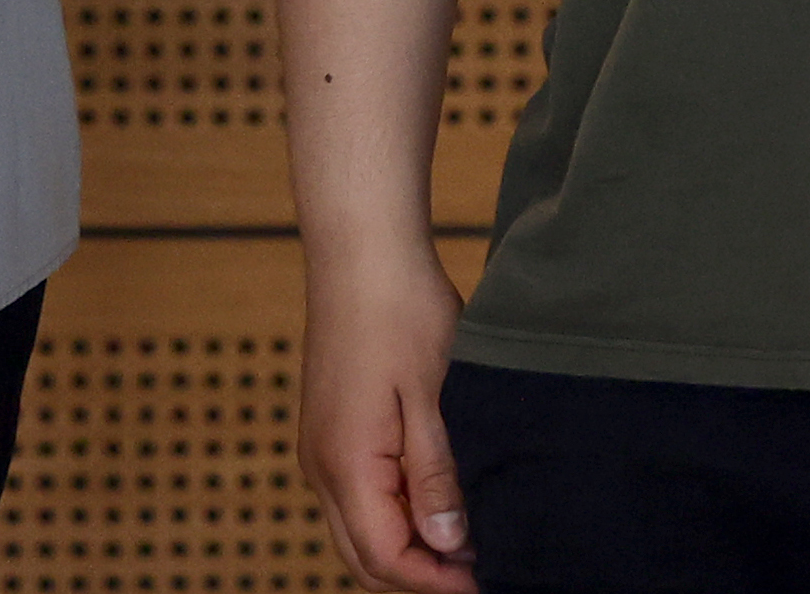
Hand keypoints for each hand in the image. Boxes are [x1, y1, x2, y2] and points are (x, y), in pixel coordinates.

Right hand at [298, 246, 475, 591]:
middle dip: (421, 576)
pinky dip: (395, 515)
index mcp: (346, 464)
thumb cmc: (399, 311)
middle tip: (481, 570)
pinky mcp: (331, 429)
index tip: (487, 580)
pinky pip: (357, 498)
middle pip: (365, 559)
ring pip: (359, 531)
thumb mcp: (432, 398)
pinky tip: (438, 496)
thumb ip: (436, 477)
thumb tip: (448, 546)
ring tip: (469, 536)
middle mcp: (321, 466)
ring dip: (409, 546)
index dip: (437, 582)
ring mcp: (321, 447)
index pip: (386, 559)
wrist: (361, 250)